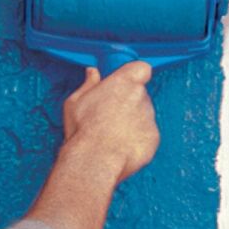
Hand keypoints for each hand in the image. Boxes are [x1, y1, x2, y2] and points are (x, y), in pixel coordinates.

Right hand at [62, 62, 159, 182]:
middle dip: (127, 103)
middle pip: (139, 96)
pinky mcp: (153, 139)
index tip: (123, 83)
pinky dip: (135, 141)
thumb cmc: (83, 130)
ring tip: (110, 136)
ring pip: (143, 117)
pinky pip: (145, 137)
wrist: (94, 160)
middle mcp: (142, 97)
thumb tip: (92, 73)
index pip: (141, 69)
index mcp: (124, 82)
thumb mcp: (75, 102)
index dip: (134, 76)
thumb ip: (88, 85)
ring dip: (131, 123)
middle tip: (107, 116)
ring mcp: (149, 119)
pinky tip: (118, 147)